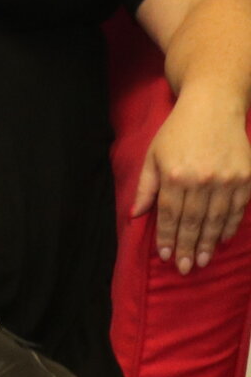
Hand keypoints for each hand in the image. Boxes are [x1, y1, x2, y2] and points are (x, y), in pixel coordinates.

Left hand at [134, 92, 250, 274]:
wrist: (213, 107)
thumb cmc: (177, 131)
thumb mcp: (153, 155)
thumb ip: (146, 187)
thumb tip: (136, 215)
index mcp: (175, 175)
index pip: (169, 214)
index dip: (166, 237)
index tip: (164, 256)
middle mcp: (202, 180)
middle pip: (193, 221)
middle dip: (186, 247)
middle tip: (184, 268)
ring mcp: (228, 180)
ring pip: (216, 220)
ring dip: (208, 243)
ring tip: (201, 261)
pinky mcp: (246, 179)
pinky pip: (237, 210)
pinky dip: (229, 227)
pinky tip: (221, 240)